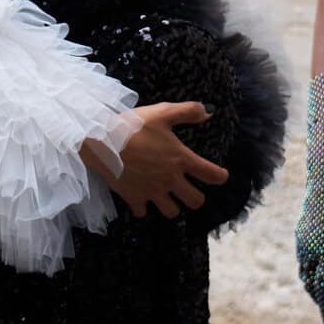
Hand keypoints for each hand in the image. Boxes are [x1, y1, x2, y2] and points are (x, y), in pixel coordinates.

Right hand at [83, 104, 228, 220]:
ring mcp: (152, 192)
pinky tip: (141, 198)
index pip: (211, 175)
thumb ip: (187, 111)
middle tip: (188, 189)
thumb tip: (208, 112)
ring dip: (171, 205)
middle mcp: (170, 179)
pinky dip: (143, 207)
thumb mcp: (162, 112)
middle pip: (195, 201)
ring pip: (172, 212)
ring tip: (166, 196)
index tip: (220, 176)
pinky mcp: (134, 198)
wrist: (102, 141)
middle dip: (195, 197)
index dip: (220, 177)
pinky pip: (143, 212)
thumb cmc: (133, 126)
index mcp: (180, 159)